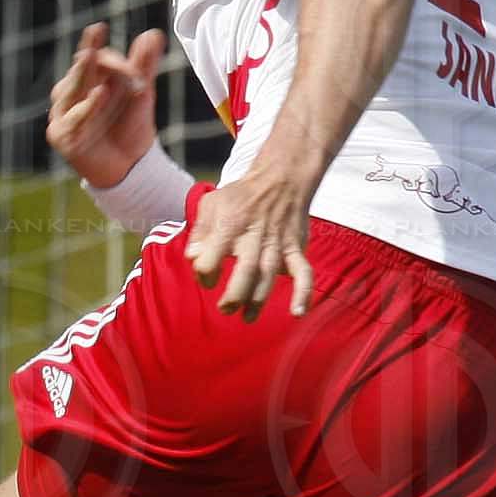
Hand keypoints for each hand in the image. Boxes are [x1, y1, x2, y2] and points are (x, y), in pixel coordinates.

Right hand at [46, 23, 166, 190]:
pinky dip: (87, 107)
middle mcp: (71, 91)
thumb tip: (153, 33)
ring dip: (85, 75)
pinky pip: (72, 118)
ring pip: (72, 89)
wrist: (128, 165)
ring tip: (96, 59)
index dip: (114, 59)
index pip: (97, 59)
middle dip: (89, 50)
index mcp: (88, 78)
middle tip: (96, 30)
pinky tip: (100, 94)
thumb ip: (144, 65)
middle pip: (80, 67)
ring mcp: (62, 112)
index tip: (134, 65)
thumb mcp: (140, 93)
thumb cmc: (130, 126)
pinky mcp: (60, 133)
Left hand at [185, 147, 321, 318]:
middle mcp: (254, 236)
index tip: (206, 277)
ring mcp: (278, 243)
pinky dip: (303, 292)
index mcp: (230, 225)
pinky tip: (297, 312)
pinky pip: (304, 272)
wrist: (281, 179)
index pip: (210, 258)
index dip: (204, 273)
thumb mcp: (211, 203)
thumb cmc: (241, 195)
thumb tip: (192, 257)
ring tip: (247, 318)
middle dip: (234, 295)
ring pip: (270, 276)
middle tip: (225, 308)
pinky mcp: (296, 248)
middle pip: (246, 271)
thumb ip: (199, 231)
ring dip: (258, 300)